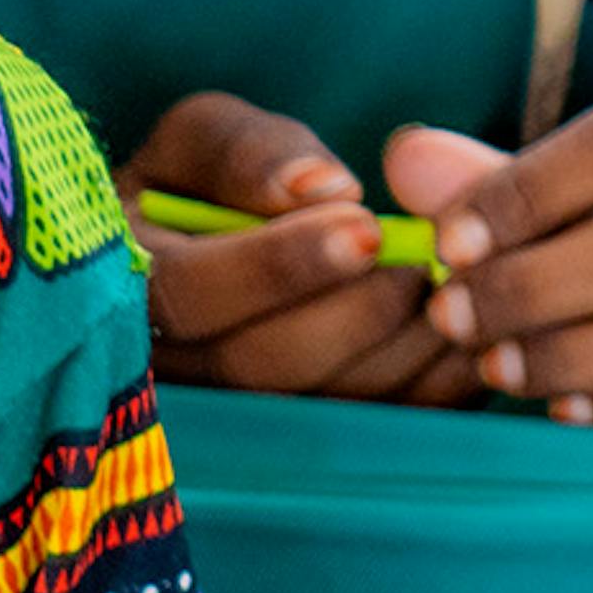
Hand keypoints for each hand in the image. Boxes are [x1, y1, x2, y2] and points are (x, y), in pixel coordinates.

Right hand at [124, 93, 451, 403]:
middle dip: (357, 309)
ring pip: (316, 411)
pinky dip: (428, 390)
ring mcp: (228, 425)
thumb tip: (321, 188)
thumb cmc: (204, 186)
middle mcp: (163, 374)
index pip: (189, 295)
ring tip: (452, 285)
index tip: (365, 226)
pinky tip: (467, 335)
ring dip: (400, 350)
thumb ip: (245, 150)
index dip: (278, 266)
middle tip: (423, 258)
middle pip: (259, 366)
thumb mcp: (202, 140)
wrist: (206, 258)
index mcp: (125, 287)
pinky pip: (366, 435)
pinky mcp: (298, 452)